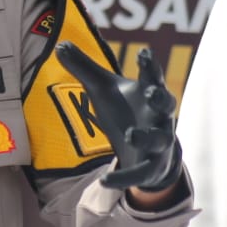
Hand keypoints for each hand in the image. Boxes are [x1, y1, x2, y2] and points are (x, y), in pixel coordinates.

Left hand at [55, 42, 183, 192]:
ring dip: (146, 137)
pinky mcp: (150, 166)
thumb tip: (59, 44)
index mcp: (149, 94)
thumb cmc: (125, 110)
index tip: (143, 53)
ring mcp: (158, 143)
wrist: (147, 150)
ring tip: (132, 134)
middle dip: (160, 98)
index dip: (149, 66)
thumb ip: (84, 67)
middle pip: (166, 105)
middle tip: (150, 91)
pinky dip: (124, 179)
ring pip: (158, 139)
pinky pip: (139, 174)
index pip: (152, 77)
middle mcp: (158, 117)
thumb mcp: (103, 88)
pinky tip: (104, 182)